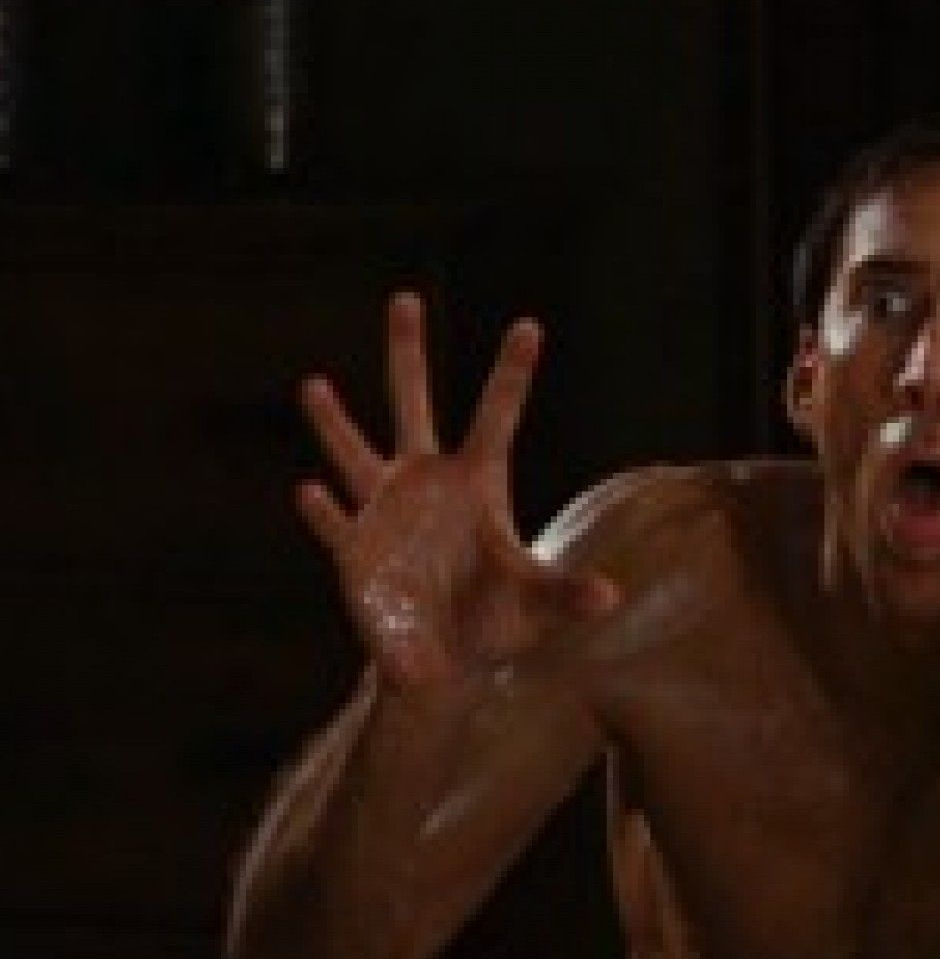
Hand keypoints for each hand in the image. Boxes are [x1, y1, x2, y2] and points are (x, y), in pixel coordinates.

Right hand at [296, 293, 618, 689]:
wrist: (444, 661)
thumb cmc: (495, 620)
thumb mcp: (537, 604)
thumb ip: (569, 594)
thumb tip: (611, 598)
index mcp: (478, 483)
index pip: (497, 416)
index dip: (511, 373)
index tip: (528, 325)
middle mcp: (427, 483)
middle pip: (413, 405)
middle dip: (408, 354)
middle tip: (405, 298)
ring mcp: (385, 512)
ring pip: (356, 455)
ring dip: (335, 423)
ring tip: (315, 385)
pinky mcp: (355, 551)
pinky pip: (336, 526)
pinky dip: (325, 513)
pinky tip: (309, 492)